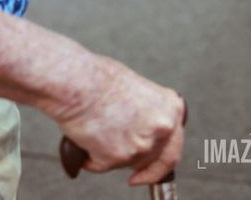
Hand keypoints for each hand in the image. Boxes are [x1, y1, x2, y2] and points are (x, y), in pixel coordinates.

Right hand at [56, 55, 184, 184]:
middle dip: (141, 168)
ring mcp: (139, 146)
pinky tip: (83, 138)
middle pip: (153, 159)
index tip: (153, 167)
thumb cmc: (97, 77)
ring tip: (94, 132)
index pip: (174, 144)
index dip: (161, 159)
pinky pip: (100, 164)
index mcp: (169, 109)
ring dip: (110, 153)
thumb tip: (135, 121)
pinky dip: (89, 156)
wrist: (76, 82)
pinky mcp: (115, 158)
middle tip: (132, 174)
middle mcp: (160, 129)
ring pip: (125, 162)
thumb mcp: (133, 87)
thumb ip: (144, 110)